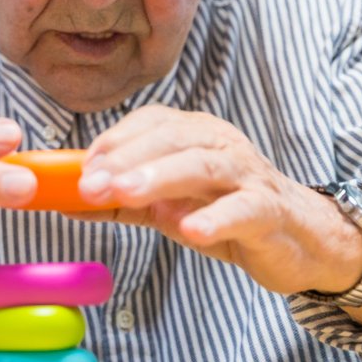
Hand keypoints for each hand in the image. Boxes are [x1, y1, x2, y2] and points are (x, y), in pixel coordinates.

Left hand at [73, 106, 361, 333]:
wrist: (298, 239)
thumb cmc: (226, 212)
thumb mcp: (167, 206)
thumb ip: (121, 202)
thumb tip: (64, 201)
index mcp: (194, 135)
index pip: (151, 122)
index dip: (114, 141)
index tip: (79, 168)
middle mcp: (220, 145)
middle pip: (171, 139)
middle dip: (126, 159)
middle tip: (90, 185)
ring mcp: (247, 176)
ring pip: (204, 165)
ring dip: (160, 176)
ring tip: (125, 193)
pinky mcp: (269, 211)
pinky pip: (244, 209)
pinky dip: (216, 218)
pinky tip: (191, 230)